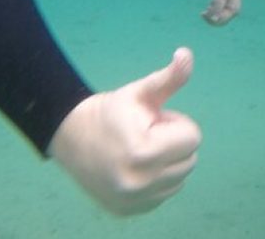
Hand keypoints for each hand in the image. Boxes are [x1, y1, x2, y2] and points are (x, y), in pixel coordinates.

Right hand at [47, 48, 201, 215]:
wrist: (71, 137)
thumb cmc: (112, 111)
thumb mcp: (141, 91)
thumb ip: (170, 77)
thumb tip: (187, 53)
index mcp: (144, 152)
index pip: (193, 138)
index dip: (175, 124)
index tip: (153, 121)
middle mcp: (140, 183)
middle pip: (190, 159)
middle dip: (173, 142)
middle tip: (146, 134)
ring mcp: (134, 201)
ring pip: (180, 178)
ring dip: (168, 161)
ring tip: (141, 149)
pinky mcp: (129, 210)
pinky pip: (165, 193)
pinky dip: (158, 180)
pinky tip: (135, 167)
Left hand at [201, 0, 242, 25]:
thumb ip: (218, 6)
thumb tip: (213, 19)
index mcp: (233, 10)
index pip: (221, 21)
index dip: (211, 20)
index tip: (203, 13)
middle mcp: (232, 12)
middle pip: (219, 21)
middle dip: (210, 18)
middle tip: (202, 13)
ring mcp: (229, 10)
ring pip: (217, 17)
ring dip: (211, 13)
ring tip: (209, 4)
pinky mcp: (226, 7)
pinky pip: (217, 12)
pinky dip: (212, 10)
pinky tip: (210, 4)